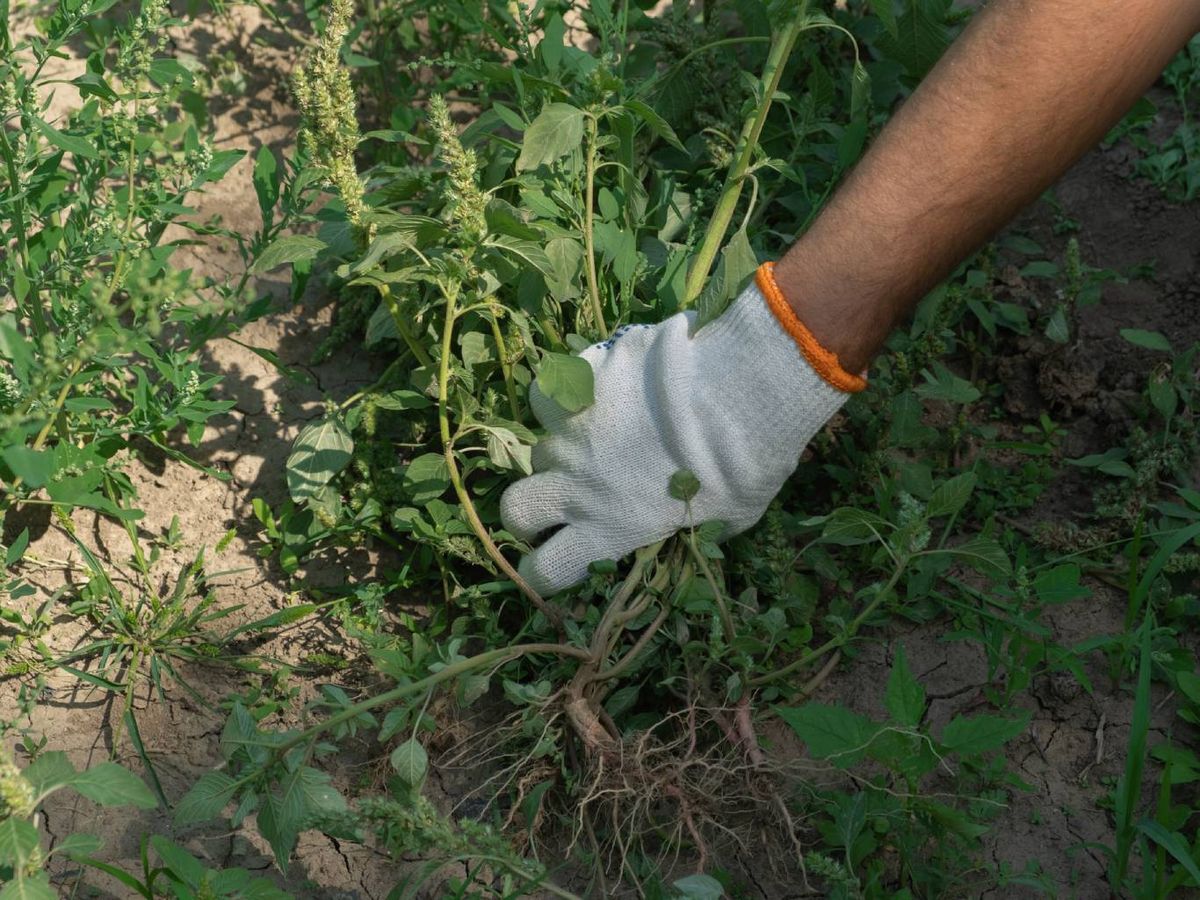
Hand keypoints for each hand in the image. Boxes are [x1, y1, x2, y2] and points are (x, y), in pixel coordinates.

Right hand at [500, 263, 865, 595]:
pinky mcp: (578, 384)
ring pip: (535, 446)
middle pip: (514, 509)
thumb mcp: (732, 518)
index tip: (557, 557)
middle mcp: (577, 486)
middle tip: (556, 500)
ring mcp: (572, 433)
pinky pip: (551, 392)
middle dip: (528, 510)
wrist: (740, 393)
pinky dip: (567, 393)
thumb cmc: (747, 467)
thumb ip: (702, 529)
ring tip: (594, 437)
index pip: (545, 570)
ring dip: (559, 449)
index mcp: (609, 530)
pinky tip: (595, 389)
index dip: (543, 570)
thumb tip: (705, 530)